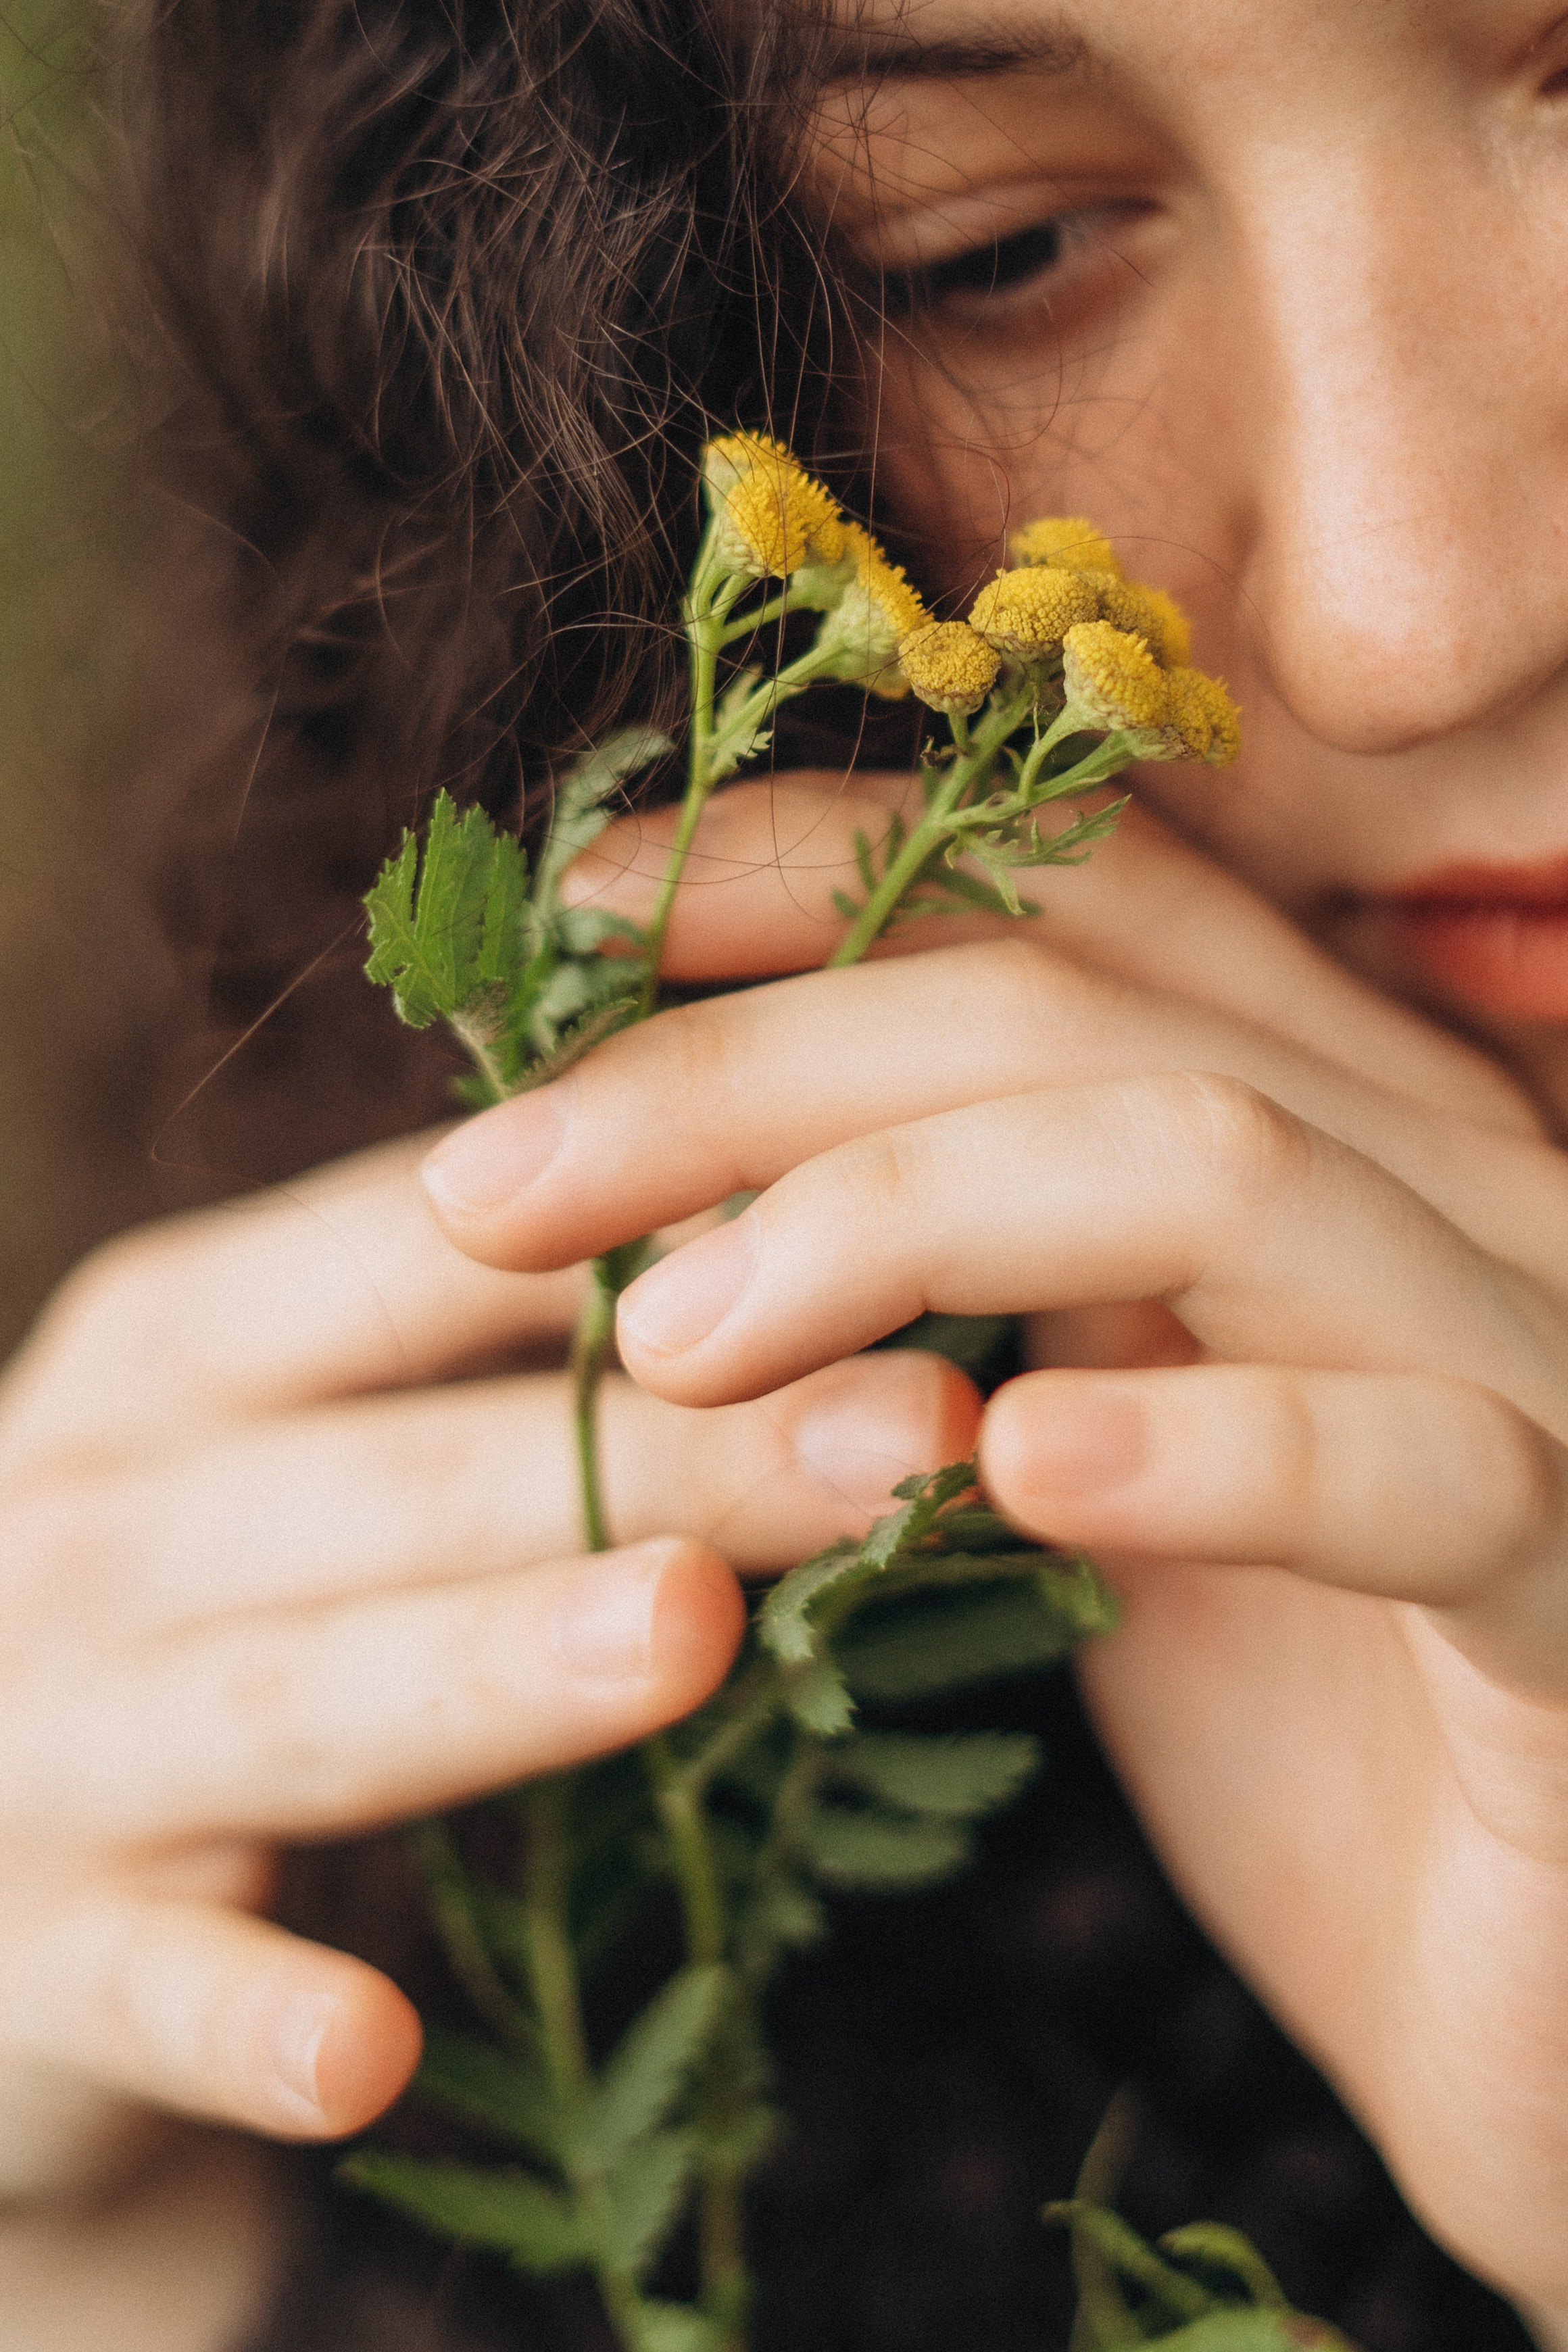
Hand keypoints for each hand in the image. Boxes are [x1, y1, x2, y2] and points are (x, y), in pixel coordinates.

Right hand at [0, 1130, 973, 2207]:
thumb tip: (798, 1247)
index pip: (426, 1251)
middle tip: (908, 1436)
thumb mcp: (300, 1441)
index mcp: (183, 1346)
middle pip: (411, 1476)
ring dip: (492, 1666)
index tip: (889, 1239)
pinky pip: (143, 1987)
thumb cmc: (216, 1598)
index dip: (655, 1249)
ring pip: (301, 1696)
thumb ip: (484, 1353)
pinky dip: (245, 2016)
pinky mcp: (25, 1951)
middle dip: (671, 1456)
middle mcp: (100, 1511)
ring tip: (691, 1637)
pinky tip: (366, 2054)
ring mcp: (46, 1732)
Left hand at [421, 774, 1567, 2315]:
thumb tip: (683, 1178)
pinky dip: (1207, 1448)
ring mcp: (1539, 1361)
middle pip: (1072, 1009)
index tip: (573, 912)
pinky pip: (1424, 1467)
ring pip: (1217, 1165)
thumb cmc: (1311, 1717)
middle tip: (493, 1185)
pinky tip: (1014, 1469)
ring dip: (902, 1213)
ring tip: (667, 1336)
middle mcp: (1444, 1184)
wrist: (1548, 1989)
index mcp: (1324, 1124)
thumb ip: (975, 1288)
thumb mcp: (1105, 1449)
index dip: (809, 869)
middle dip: (749, 1066)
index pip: (1064, 900)